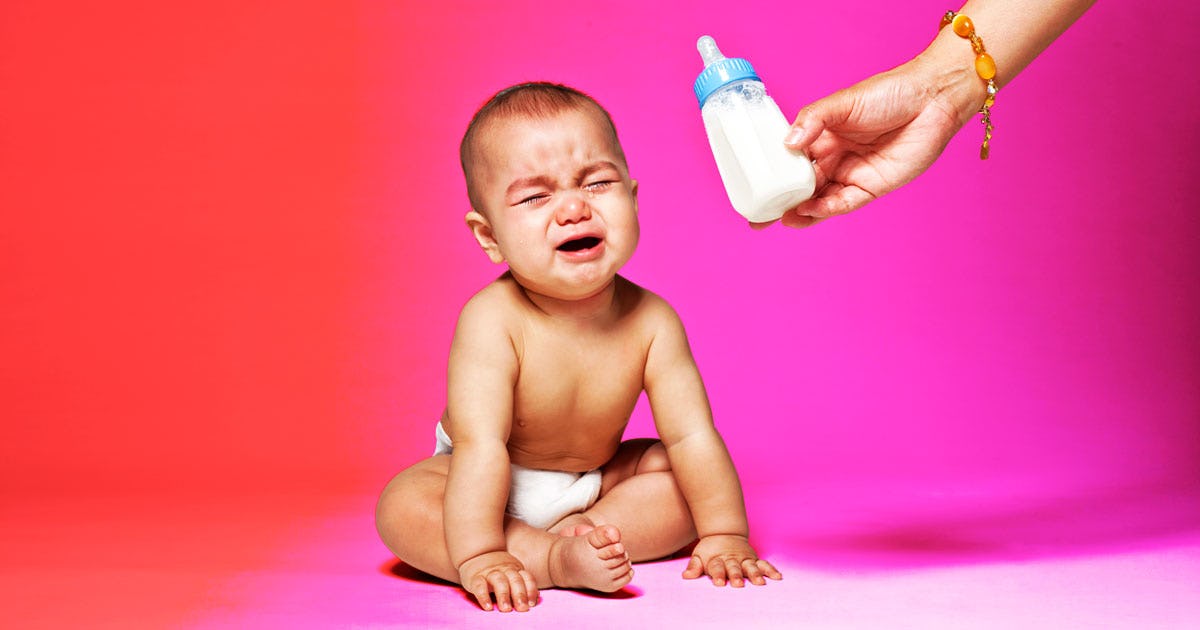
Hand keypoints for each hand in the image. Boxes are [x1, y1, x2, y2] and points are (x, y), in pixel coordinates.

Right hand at [457, 550, 537, 611]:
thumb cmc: (498, 570)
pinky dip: (483, 596)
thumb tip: (537, 598)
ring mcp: (490, 572)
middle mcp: (504, 569)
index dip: (530, 590)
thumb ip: (523, 584)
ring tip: (506, 609)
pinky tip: (488, 607)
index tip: (531, 604)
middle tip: (522, 608)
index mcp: (515, 569)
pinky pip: (479, 585)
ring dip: (504, 595)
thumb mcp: (511, 573)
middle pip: (515, 580)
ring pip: (499, 581)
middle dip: (520, 594)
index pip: (526, 577)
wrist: (476, 553)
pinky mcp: (475, 577)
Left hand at [682, 534, 781, 586]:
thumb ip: (694, 566)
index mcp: (717, 559)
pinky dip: (770, 570)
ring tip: (760, 583)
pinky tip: (777, 577)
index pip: (717, 567)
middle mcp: (732, 559)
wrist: (724, 533)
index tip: (719, 583)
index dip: (718, 575)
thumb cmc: (710, 550)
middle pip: (734, 568)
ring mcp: (744, 559)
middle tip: (738, 584)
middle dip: (736, 576)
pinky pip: (764, 564)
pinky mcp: (754, 559)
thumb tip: (686, 576)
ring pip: (750, 566)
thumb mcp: (699, 555)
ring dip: (755, 574)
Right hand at [774, 57, 971, 228]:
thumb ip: (813, 120)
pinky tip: (810, 211)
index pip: (791, 161)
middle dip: (781, 202)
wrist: (932, 100)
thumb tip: (788, 142)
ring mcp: (852, 174)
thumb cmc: (889, 93)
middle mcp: (835, 158)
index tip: (752, 187)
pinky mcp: (872, 188)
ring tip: (780, 220)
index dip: (772, 175)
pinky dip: (826, 209)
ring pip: (820, 200)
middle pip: (802, 186)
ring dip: (801, 212)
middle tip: (759, 216)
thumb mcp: (843, 102)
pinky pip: (844, 203)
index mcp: (822, 137)